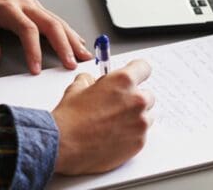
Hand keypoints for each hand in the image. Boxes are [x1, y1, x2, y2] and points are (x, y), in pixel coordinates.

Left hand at [0, 0, 92, 73]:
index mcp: (10, 8)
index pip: (27, 29)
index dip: (33, 50)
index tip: (36, 69)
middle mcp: (27, 5)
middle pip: (51, 24)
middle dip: (63, 46)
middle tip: (71, 64)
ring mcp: (35, 6)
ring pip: (59, 21)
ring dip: (73, 39)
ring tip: (84, 56)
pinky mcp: (39, 9)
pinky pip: (58, 20)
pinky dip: (70, 32)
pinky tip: (79, 43)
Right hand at [51, 60, 154, 174]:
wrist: (64, 145)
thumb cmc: (70, 118)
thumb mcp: (77, 88)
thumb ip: (91, 80)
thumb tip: (93, 81)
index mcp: (123, 81)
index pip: (144, 68)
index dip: (137, 72)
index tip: (135, 76)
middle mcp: (136, 100)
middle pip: (147, 94)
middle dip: (134, 98)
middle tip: (118, 106)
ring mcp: (140, 123)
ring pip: (147, 116)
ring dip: (136, 117)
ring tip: (115, 123)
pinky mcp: (139, 142)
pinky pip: (142, 134)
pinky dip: (132, 134)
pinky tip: (115, 136)